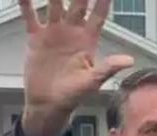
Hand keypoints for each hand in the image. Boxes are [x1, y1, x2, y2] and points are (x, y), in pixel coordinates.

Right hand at [19, 0, 133, 114]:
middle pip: (78, 2)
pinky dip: (26, 5)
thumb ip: (108, 68)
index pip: (98, 14)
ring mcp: (54, 32)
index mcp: (88, 39)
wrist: (48, 105)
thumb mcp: (92, 82)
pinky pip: (31, 17)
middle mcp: (72, 31)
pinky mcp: (37, 38)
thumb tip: (129, 60)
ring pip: (55, 4)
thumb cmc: (72, 96)